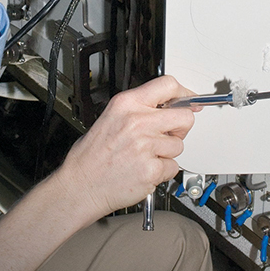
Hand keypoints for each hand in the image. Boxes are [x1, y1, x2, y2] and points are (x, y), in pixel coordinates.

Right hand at [54, 75, 197, 223]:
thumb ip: (140, 108)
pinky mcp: (151, 169)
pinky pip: (172, 167)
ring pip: (179, 145)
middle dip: (181, 127)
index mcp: (127, 104)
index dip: (184, 94)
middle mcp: (138, 122)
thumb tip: (168, 105)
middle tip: (168, 134)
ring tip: (146, 156)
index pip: (168, 85)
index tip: (189, 101)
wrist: (80, 185)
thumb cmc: (92, 155)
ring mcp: (145, 146)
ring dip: (167, 152)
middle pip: (184, 117)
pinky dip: (162, 171)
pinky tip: (144, 169)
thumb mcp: (111, 117)